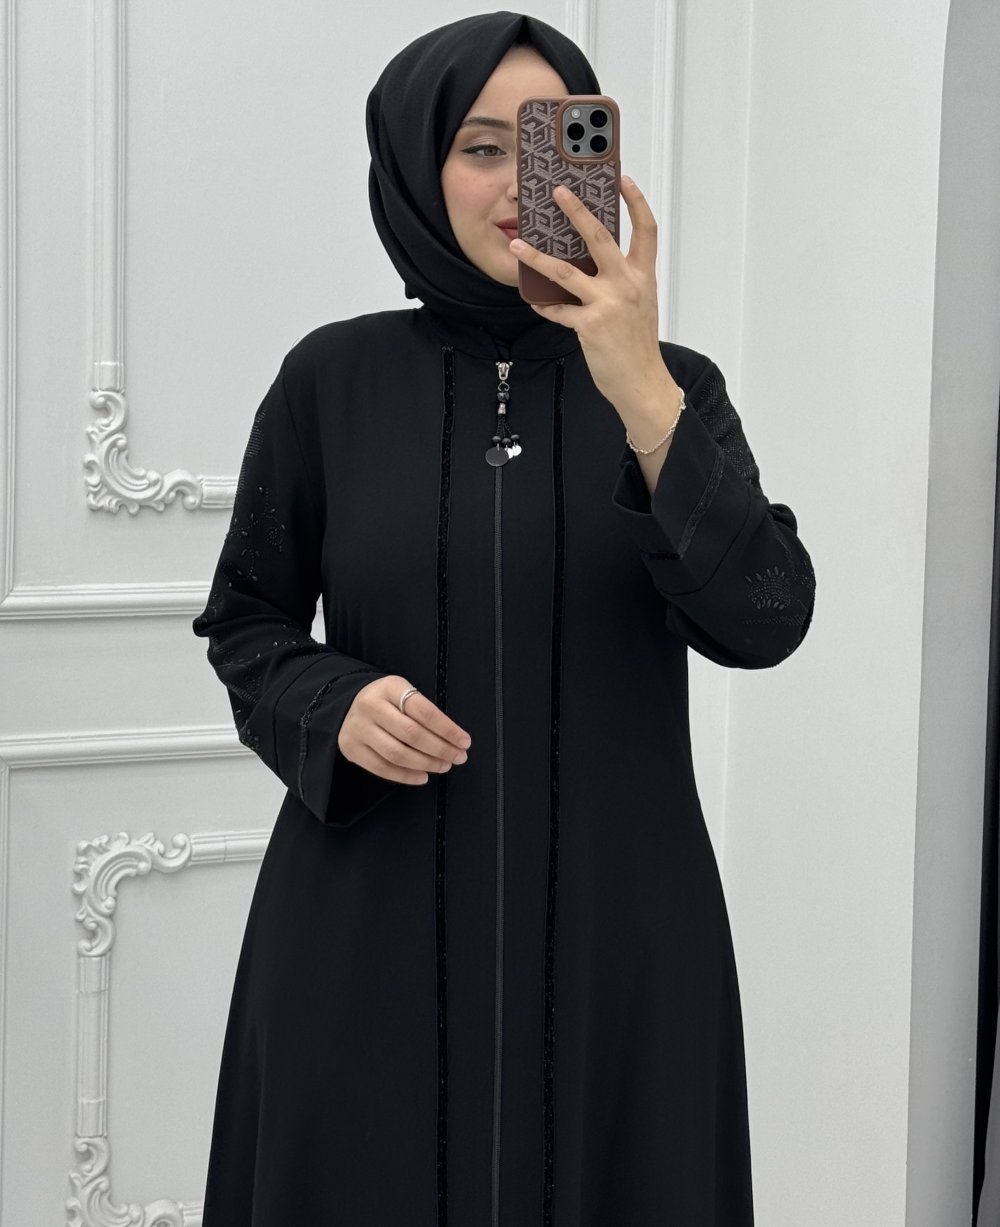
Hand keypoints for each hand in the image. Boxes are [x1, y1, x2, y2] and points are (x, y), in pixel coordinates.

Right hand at [337, 676, 471, 785]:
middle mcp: (371, 706)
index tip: (464, 742)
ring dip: (425, 763)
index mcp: (390, 687)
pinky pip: (381, 768)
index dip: (447, 729)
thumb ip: (424, 712)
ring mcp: (359, 728)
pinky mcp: (351, 748)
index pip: (424, 711)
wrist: (348, 704)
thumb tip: (454, 739)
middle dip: (440, 749)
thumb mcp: (404, 693)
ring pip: (397, 753)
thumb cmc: (387, 701)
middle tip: (458, 757)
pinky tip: (423, 776)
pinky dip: (405, 776)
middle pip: (411, 734)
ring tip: (444, 766)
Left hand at [509, 176, 674, 412]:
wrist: (642, 381)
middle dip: (577, 211)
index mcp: (642, 276)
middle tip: (558, 191)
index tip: (623, 180)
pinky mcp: (589, 325)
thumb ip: (622, 280)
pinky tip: (534, 301)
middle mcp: (626, 284)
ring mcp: (607, 304)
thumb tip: (592, 263)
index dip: (636, 202)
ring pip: (565, 271)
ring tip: (517, 245)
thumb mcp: (640, 304)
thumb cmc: (638, 345)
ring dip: (537, 256)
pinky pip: (558, 310)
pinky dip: (544, 306)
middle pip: (599, 237)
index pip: (645, 230)